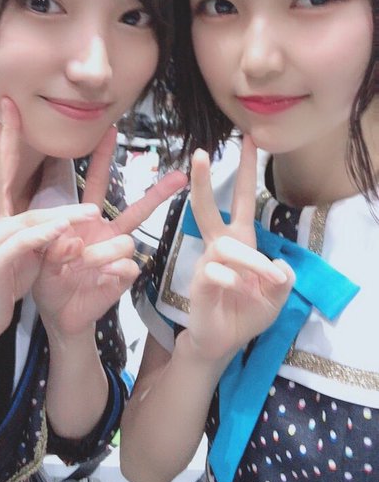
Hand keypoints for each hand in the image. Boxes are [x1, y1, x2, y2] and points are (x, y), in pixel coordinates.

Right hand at [0, 102, 98, 340]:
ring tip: (90, 211)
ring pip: (27, 218)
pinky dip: (45, 236)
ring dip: (59, 211)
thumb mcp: (22, 245)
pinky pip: (24, 245)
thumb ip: (34, 222)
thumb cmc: (5, 276)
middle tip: (1, 111)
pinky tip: (64, 231)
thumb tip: (57, 207)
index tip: (3, 108)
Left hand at [34, 126, 186, 335]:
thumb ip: (52, 240)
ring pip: (126, 241)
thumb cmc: (48, 278)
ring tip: (77, 263)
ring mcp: (118, 255)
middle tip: (182, 175)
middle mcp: (107, 233)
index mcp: (87, 219)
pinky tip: (93, 280)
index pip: (98, 183)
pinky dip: (107, 272)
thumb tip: (75, 240)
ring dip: (99, 252)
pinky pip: (126, 267)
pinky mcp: (124, 277)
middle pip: (138, 209)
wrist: (58, 313)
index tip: (111, 131)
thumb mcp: (39, 252)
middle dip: (159, 192)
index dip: (103, 158)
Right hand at [185, 135, 293, 363]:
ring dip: (252, 263)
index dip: (246, 172)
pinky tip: (240, 292)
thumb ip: (283, 280)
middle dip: (208, 178)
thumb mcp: (276, 298)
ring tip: (266, 281)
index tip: (248, 140)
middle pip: (210, 206)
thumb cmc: (245, 313)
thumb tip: (279, 265)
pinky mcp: (199, 281)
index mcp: (240, 242)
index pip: (243, 201)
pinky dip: (234, 281)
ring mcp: (207, 261)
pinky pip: (217, 272)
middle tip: (205, 150)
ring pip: (226, 246)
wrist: (221, 341)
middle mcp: (220, 245)